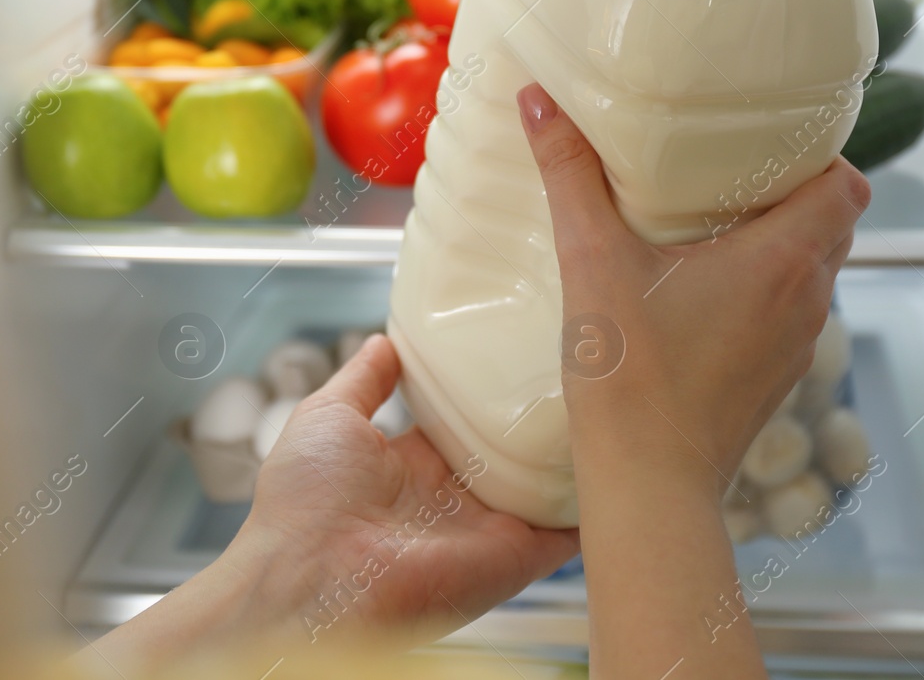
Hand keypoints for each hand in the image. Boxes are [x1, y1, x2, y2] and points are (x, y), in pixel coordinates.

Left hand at [89, 335, 577, 675]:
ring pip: (548, 484)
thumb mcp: (326, 418)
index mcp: (411, 469)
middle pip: (512, 453)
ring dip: (576, 449)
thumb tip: (385, 342)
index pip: (464, 424)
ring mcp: (489, 528)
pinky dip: (598, 500)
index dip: (490, 393)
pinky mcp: (517, 555)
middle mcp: (454, 500)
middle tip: (576, 364)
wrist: (315, 579)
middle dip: (541, 417)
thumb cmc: (304, 507)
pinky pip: (571, 528)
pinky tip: (619, 454)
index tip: (519, 352)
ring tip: (610, 394)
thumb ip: (363, 381)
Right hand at [515, 82, 867, 679]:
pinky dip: (762, 294)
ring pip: (811, 273)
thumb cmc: (630, 376)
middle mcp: (807, 299)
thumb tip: (538, 99)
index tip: (770, 141)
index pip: (849, 187)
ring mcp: (795, 346)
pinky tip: (699, 294)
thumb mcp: (592, 260)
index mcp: (784, 258)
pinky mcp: (773, 381)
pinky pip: (787, 317)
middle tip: (729, 172)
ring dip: (777, 246)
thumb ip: (569, 174)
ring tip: (711, 228)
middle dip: (792, 193)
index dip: (822, 156)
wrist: (648, 484)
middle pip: (832, 224)